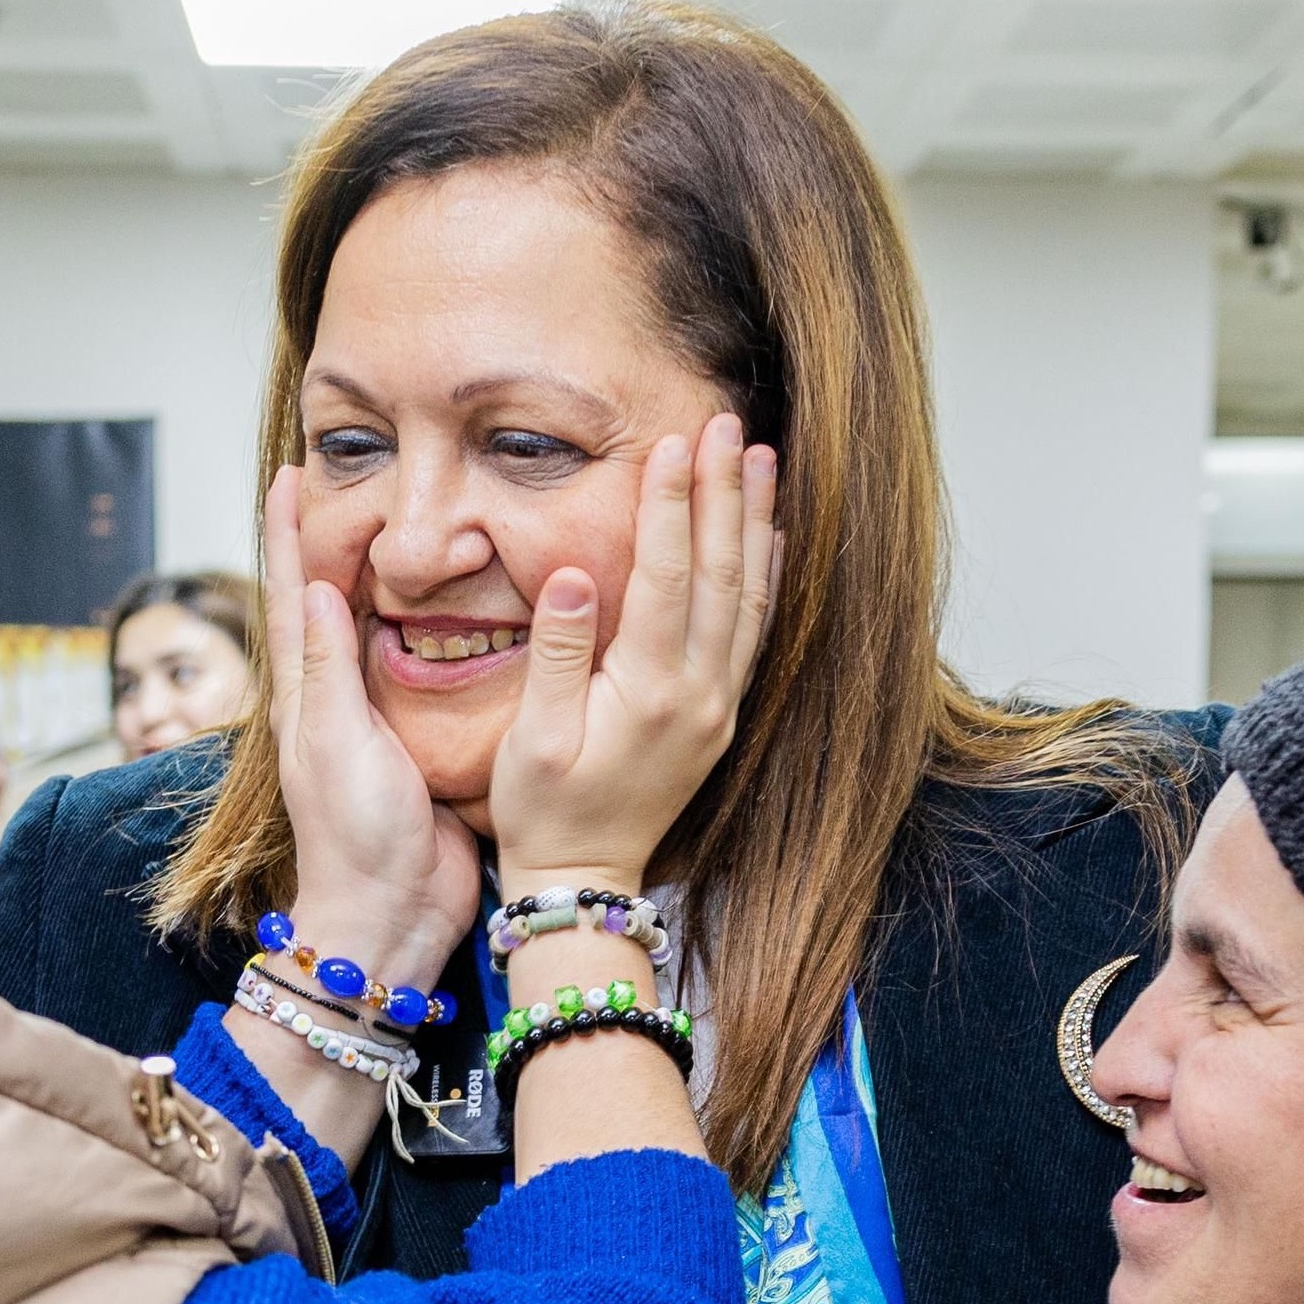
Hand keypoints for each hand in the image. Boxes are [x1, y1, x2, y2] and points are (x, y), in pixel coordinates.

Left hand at [264, 462, 477, 989]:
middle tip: (352, 477)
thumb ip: (331, 664)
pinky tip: (466, 608)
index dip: (288, 530)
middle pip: (330, 599)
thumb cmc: (356, 835)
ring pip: (383, 630)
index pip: (290, 590)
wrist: (394, 915)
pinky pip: (430, 671)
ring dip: (389, 576)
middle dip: (336, 536)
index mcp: (307, 692)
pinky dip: (440, 630)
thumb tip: (311, 582)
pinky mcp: (424, 743)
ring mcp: (381, 721)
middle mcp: (338, 698)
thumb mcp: (338, 739)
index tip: (290, 471)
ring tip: (410, 523)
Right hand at [488, 415, 780, 894]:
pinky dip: (766, 576)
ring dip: (754, 522)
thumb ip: (558, 654)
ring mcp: (717, 705)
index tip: (672, 443)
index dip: (670, 506)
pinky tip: (770, 535)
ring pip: (749, 596)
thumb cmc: (543, 810)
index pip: (668, 577)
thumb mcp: (533, 738)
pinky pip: (754, 632)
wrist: (583, 879)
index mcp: (650, 692)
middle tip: (726, 425)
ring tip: (760, 458)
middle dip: (723, 492)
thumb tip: (572, 576)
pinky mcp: (720, 715)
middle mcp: (699, 693)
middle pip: (721, 573)